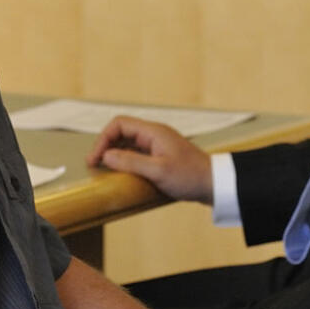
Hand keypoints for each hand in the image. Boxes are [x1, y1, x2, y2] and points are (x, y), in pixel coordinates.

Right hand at [85, 115, 212, 202]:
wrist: (214, 184)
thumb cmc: (190, 176)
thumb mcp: (158, 171)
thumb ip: (131, 162)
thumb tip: (106, 156)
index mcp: (153, 132)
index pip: (119, 124)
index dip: (103, 139)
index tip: (95, 158)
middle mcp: (154, 135)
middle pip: (122, 132)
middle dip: (105, 146)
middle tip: (95, 165)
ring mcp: (158, 145)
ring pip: (128, 143)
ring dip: (114, 154)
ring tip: (104, 170)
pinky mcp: (161, 157)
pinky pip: (137, 154)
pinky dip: (125, 161)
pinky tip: (122, 173)